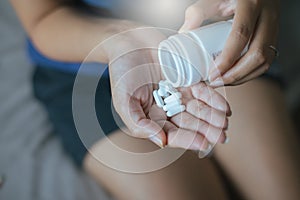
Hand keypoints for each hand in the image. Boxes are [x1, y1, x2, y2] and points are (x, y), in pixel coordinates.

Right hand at [106, 28, 230, 150]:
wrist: (128, 42)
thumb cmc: (121, 71)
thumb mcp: (123, 100)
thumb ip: (139, 123)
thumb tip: (161, 142)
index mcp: (153, 117)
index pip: (173, 133)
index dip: (188, 139)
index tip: (204, 143)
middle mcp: (168, 108)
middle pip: (190, 124)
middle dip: (206, 130)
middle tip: (221, 136)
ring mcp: (179, 93)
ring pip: (199, 109)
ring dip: (213, 117)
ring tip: (225, 122)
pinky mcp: (187, 78)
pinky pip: (203, 91)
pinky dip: (213, 99)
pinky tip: (224, 107)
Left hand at [179, 0, 279, 85]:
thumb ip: (198, 12)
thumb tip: (184, 33)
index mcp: (250, 4)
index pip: (241, 35)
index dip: (227, 59)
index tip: (213, 73)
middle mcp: (266, 16)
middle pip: (258, 53)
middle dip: (236, 74)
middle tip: (217, 81)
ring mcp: (273, 27)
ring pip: (265, 60)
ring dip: (244, 76)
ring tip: (223, 81)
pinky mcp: (274, 36)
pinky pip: (267, 60)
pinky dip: (251, 72)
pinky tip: (235, 75)